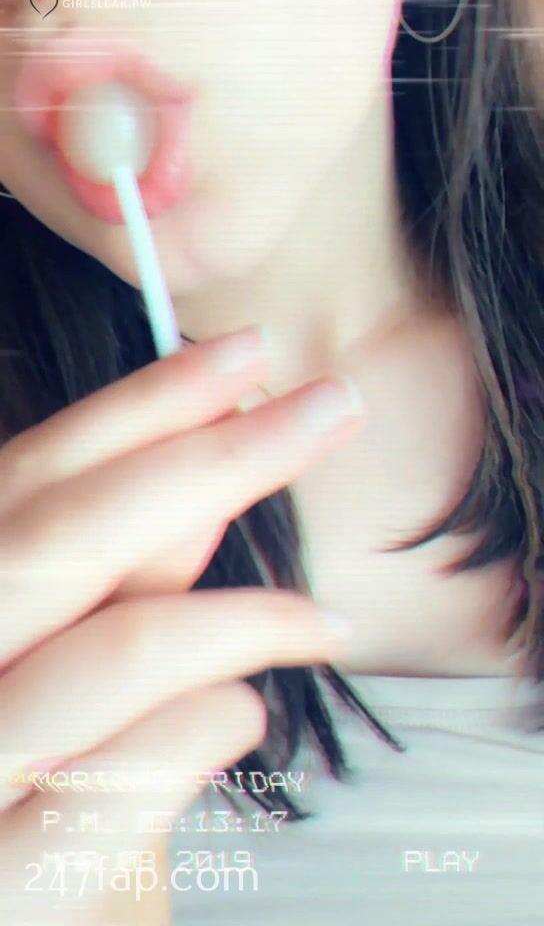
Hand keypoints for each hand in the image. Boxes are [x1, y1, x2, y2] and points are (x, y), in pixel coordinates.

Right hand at [0, 325, 363, 923]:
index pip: (36, 478)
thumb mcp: (64, 655)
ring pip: (108, 657)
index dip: (143, 408)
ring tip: (323, 622)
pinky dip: (190, 739)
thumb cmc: (36, 770)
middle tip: (327, 408)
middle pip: (65, 537)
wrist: (9, 905)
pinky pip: (101, 800)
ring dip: (240, 620)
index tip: (245, 358)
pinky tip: (245, 711)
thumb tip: (204, 479)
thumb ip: (117, 578)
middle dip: (211, 459)